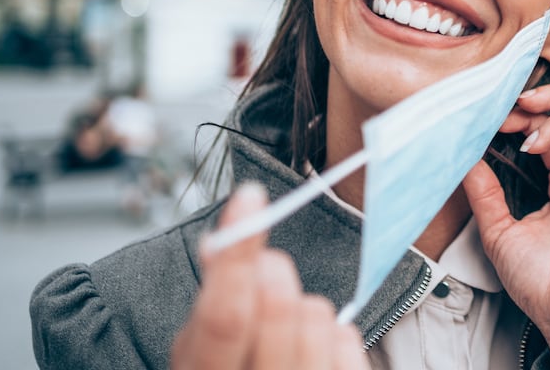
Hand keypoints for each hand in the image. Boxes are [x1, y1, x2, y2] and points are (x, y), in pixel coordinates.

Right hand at [172, 183, 366, 369]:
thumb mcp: (200, 349)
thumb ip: (212, 303)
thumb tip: (222, 240)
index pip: (224, 317)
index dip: (237, 255)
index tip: (250, 197)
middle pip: (282, 308)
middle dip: (273, 271)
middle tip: (264, 272)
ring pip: (319, 314)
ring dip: (303, 308)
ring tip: (284, 332)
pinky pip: (349, 339)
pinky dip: (334, 335)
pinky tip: (313, 352)